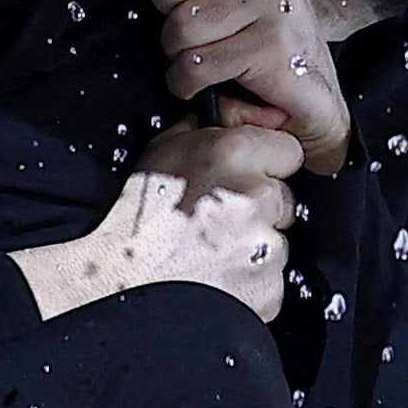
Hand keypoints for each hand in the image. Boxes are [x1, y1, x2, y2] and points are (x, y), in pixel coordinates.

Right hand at [14, 121, 299, 322]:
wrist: (118, 282)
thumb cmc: (135, 219)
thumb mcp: (161, 151)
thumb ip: (203, 130)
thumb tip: (229, 118)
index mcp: (234, 154)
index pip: (288, 151)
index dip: (267, 165)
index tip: (248, 177)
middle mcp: (257, 196)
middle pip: (285, 198)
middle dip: (261, 209)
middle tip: (219, 221)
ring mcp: (266, 247)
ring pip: (277, 242)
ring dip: (253, 248)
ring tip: (211, 253)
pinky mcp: (268, 289)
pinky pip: (271, 282)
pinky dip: (250, 283)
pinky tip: (217, 278)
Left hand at [151, 0, 352, 176]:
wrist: (310, 96)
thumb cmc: (258, 35)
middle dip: (163, 1)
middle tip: (180, 20)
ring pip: (182, 23)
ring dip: (176, 52)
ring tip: (201, 56)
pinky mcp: (274, 45)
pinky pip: (196, 64)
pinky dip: (186, 82)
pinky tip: (204, 84)